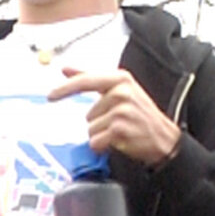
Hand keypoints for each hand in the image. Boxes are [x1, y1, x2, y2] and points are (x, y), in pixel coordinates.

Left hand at [58, 65, 182, 164]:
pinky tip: (120, 141)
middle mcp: (120, 91)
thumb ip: (91, 79)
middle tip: (119, 123)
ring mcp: (121, 110)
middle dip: (99, 123)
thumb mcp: (120, 90)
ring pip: (91, 129)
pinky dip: (103, 146)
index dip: (65, 89)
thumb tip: (65, 69)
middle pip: (88, 114)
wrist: (164, 138)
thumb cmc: (141, 115)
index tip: (50, 96)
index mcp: (120, 79)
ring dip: (102, 135)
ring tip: (121, 131)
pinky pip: (95, 141)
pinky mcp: (119, 129)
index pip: (86, 80)